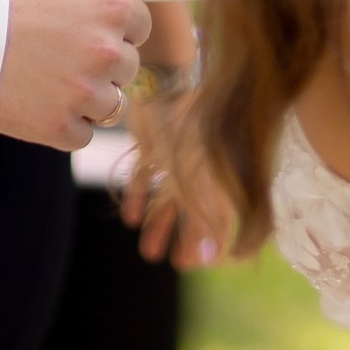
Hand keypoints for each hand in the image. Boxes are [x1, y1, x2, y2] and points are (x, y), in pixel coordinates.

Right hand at [0, 0, 152, 149]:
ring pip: (109, 103)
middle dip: (99, 58)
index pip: (139, 25)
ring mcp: (82, 95)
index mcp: (112, 8)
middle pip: (126, 66)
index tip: (77, 19)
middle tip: (55, 46)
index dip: (110, 22)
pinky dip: (65, 123)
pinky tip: (38, 99)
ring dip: (85, 93)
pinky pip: (82, 134)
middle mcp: (107, 54)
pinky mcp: (56, 128)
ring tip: (46, 73)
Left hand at [122, 83, 227, 266]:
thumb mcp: (205, 180)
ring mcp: (175, 155)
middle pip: (194, 209)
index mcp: (219, 175)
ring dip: (159, 225)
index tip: (201, 263)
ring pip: (167, 197)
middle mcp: (199, 167)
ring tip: (149, 253)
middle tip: (180, 264)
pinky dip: (138, 196)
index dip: (211, 240)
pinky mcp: (152, 142)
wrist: (171, 84)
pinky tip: (131, 219)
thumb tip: (211, 259)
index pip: (219, 216)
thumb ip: (209, 219)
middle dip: (186, 237)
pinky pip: (144, 174)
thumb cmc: (196, 131)